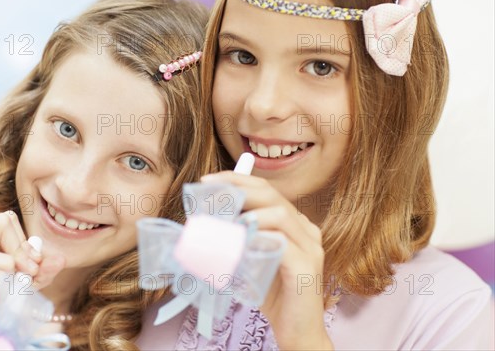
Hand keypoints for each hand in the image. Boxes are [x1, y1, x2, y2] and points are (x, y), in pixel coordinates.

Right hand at [0, 211, 64, 311]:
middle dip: (23, 256)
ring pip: (7, 259)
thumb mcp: (21, 278)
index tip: (32, 263)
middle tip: (23, 279)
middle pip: (5, 225)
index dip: (24, 240)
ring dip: (13, 281)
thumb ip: (40, 266)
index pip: (6, 219)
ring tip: (0, 295)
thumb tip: (61, 260)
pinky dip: (4, 292)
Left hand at [201, 172, 333, 350]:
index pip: (265, 189)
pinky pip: (283, 242)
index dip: (236, 180)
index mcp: (294, 223)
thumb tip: (201, 222)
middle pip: (272, 194)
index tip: (208, 181)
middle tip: (208, 193)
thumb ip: (237, 239)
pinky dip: (259, 236)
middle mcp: (305, 229)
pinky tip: (240, 240)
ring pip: (280, 213)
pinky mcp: (307, 266)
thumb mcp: (251, 259)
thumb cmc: (273, 296)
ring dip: (247, 212)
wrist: (297, 332)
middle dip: (236, 188)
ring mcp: (310, 246)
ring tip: (223, 220)